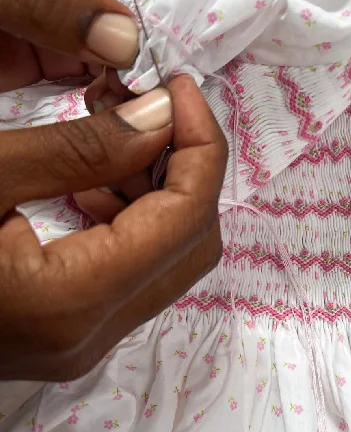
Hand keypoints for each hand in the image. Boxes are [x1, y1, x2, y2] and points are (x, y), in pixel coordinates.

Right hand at [0, 76, 227, 381]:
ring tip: (113, 131)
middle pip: (192, 244)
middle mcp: (90, 336)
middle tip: (153, 104)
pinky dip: (130, 218)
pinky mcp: (67, 335)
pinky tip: (88, 178)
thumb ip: (80, 147)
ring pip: (167, 260)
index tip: (181, 87)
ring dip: (158, 189)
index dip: (202, 144)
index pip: (187, 217)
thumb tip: (163, 116)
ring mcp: (80, 344)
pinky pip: (131, 273)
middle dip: (186, 165)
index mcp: (72, 300)